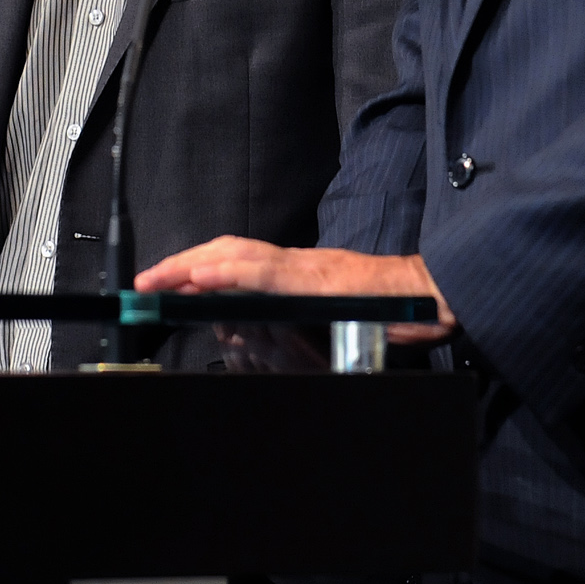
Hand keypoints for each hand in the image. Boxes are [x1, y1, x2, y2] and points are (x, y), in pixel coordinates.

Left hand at [133, 235, 453, 343]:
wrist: (439, 299)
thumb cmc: (397, 310)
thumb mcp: (338, 314)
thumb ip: (304, 315)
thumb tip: (264, 332)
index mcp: (300, 272)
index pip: (238, 261)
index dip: (198, 267)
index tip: (164, 281)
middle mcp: (299, 264)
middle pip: (228, 251)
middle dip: (182, 264)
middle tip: (144, 281)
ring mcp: (310, 269)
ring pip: (240, 256)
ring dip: (194, 265)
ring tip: (161, 278)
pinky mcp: (323, 281)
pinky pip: (269, 275)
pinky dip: (232, 274)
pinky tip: (205, 278)